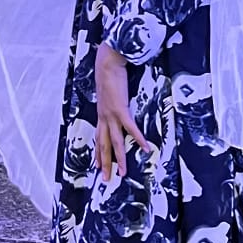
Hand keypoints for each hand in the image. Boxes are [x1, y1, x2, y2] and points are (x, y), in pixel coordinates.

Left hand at [94, 42, 152, 183]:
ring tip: (123, 173)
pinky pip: (131, 128)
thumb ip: (111, 98)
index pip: (98, 138)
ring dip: (119, 159)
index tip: (97, 166)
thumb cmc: (109, 74)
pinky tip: (145, 148)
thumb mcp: (108, 91)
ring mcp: (111, 115)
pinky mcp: (120, 109)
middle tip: (106, 179)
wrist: (106, 63)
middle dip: (105, 164)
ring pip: (115, 142)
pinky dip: (138, 138)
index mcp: (101, 114)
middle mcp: (104, 117)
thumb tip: (116, 99)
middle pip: (103, 145)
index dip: (98, 153)